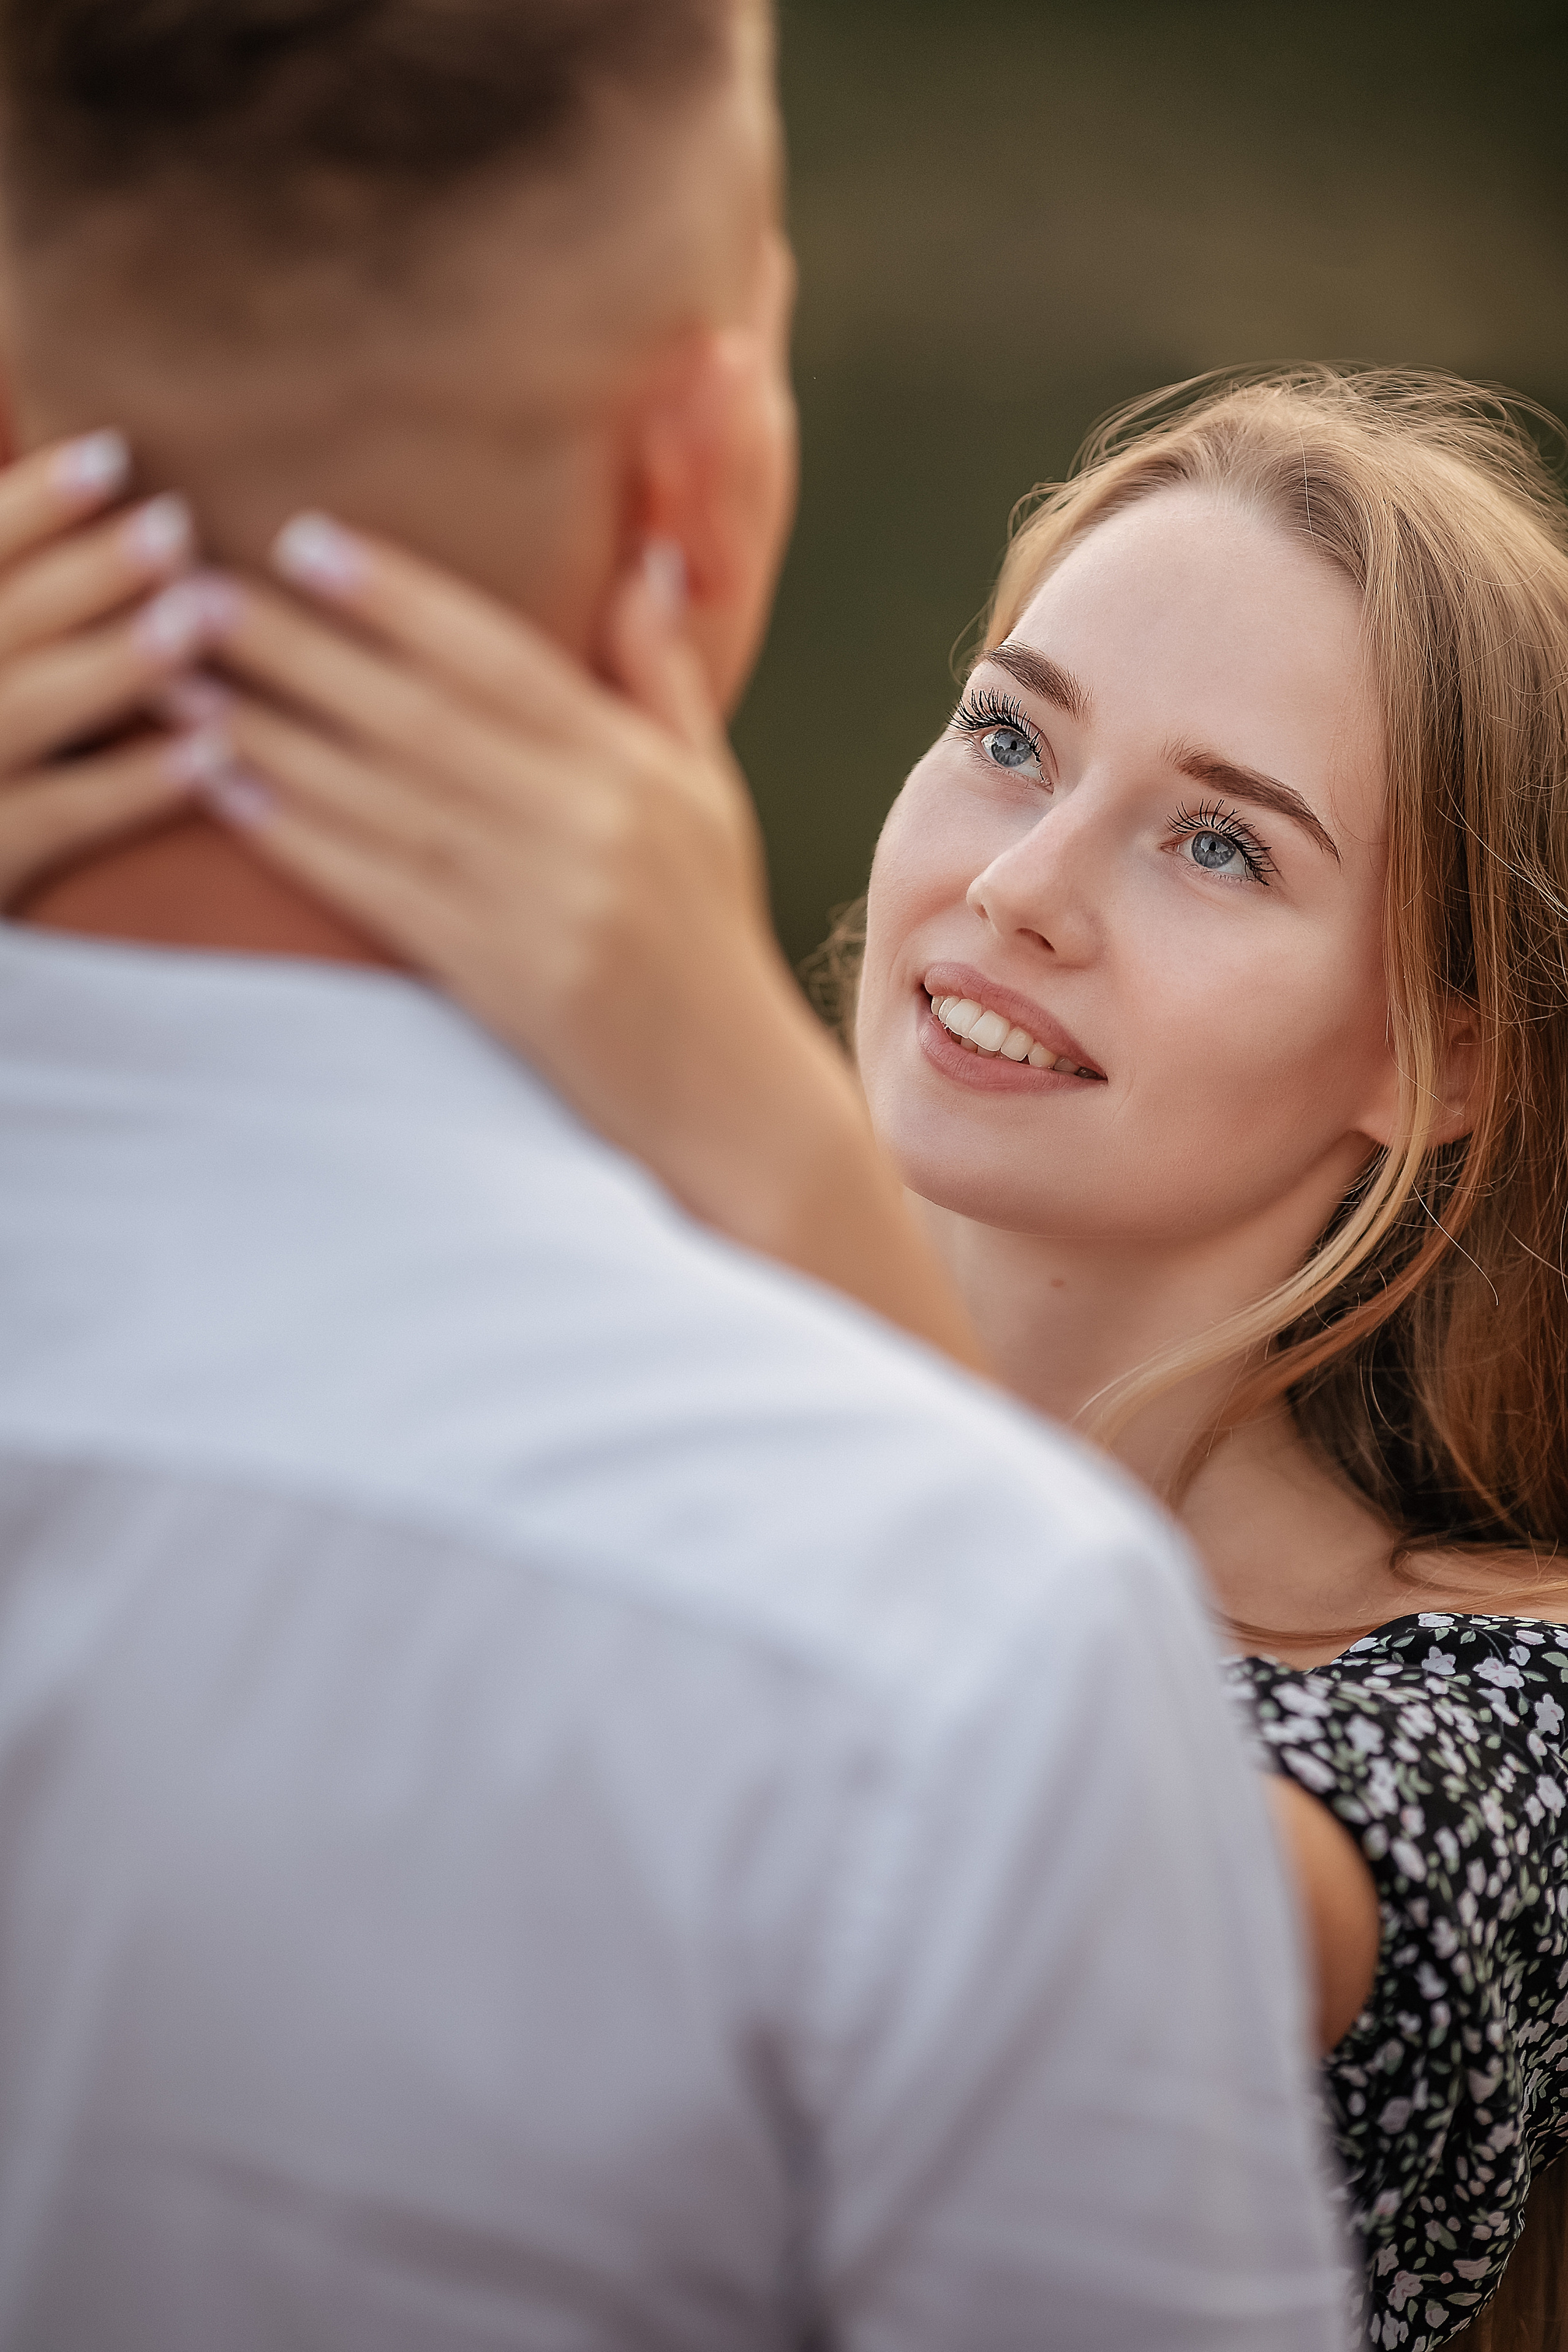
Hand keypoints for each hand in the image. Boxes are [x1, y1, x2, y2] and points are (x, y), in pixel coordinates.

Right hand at [0, 434, 232, 900]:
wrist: (5, 992)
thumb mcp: (4, 701)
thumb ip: (19, 615)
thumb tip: (67, 524)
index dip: (27, 504)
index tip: (112, 453)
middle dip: (84, 571)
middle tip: (178, 524)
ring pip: (20, 710)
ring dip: (114, 662)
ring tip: (201, 616)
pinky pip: (51, 819)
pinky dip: (130, 783)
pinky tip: (211, 753)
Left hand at [195, 515, 988, 1371]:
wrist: (730, 1094)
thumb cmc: (710, 933)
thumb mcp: (710, 797)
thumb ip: (663, 681)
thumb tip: (647, 564)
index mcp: (637, 768)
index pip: (501, 659)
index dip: (400, 596)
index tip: (306, 541)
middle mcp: (593, 822)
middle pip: (423, 716)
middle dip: (299, 651)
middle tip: (194, 595)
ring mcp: (550, 903)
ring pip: (386, 798)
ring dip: (271, 735)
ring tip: (177, 682)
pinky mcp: (509, 979)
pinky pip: (382, 890)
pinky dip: (298, 835)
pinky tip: (224, 787)